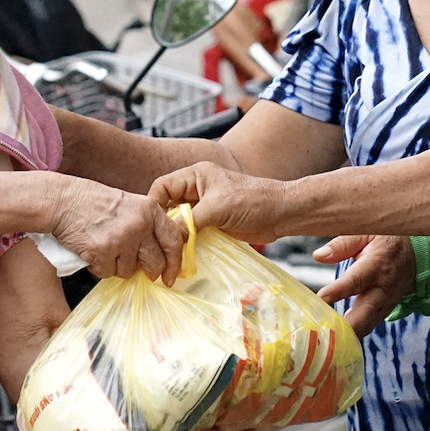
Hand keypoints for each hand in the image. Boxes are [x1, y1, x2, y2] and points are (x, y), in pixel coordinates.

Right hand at [47, 176, 184, 283]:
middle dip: (149, 272)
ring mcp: (122, 238)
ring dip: (116, 266)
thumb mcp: (129, 205)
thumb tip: (159, 256)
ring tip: (105, 248)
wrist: (62, 201)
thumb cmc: (92, 203)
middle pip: (155, 262)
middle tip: (141, 272)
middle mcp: (140, 224)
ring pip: (128, 270)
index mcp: (150, 210)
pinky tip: (92, 251)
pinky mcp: (102, 252)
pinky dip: (99, 267)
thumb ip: (147, 226)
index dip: (175, 262)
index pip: (174, 241)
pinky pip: (107, 273)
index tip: (171, 275)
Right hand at [148, 161, 289, 242]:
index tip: (148, 226)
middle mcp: (196, 190)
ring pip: (179, 222)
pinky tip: (180, 255)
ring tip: (165, 253)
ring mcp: (204, 208)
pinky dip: (186, 244)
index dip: (153, 205)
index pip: (162, 187)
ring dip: (174, 236)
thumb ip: (190, 222)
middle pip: (168, 206)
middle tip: (154, 243)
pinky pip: (191, 233)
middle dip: (161, 224)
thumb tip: (169, 240)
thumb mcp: (217, 208)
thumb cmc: (252, 201)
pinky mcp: (212, 224)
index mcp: (195, 175)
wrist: (281, 214)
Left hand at [314, 235, 412, 336]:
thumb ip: (342, 245)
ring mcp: (386, 303)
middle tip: (326, 333)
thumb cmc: (385, 242)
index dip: (340, 290)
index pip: (357, 279)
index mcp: (377, 264)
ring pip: (368, 324)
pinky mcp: (384, 312)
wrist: (415, 256)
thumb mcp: (366, 233)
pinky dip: (353, 335)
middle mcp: (383, 287)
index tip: (322, 298)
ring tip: (326, 342)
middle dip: (347, 325)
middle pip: (366, 311)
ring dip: (348, 335)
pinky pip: (368, 326)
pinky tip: (336, 340)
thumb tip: (319, 255)